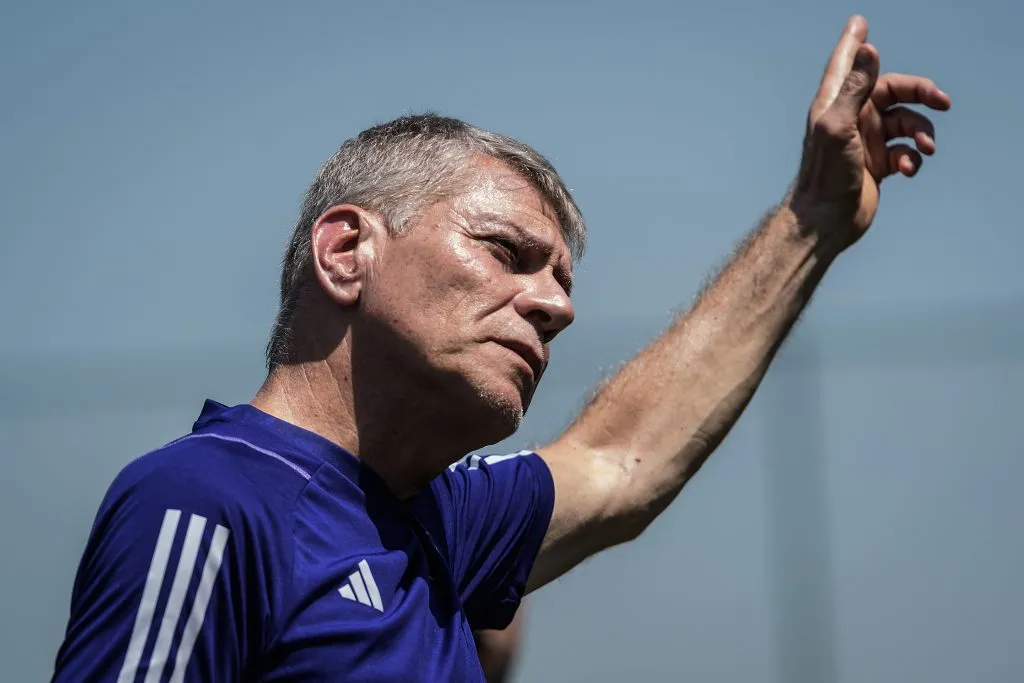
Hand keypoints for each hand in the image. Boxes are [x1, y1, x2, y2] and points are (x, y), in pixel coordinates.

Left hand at [791, 15, 950, 246]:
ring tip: (925, 149)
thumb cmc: (825, 173)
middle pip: (894, 91)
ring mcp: (866, 141)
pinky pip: (907, 152)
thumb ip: (855, 87)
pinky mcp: (879, 164)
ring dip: (922, 133)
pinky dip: (913, 158)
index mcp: (836, 104)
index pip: (847, 65)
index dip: (855, 44)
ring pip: (907, 123)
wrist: (826, 220)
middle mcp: (852, 118)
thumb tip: (870, 47)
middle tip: (942, 102)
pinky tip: (907, 170)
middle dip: (921, 94)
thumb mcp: (838, 125)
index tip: (860, 23)